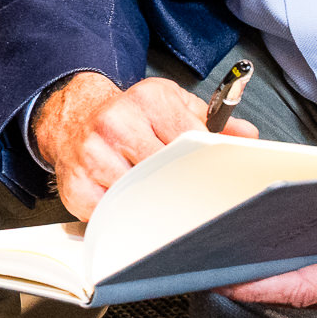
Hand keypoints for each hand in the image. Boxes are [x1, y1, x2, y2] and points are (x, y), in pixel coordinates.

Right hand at [34, 71, 258, 220]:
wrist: (71, 117)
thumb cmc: (126, 115)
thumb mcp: (169, 104)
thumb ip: (210, 119)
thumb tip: (245, 135)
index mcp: (147, 101)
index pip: (191, 140)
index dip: (206, 163)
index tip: (213, 177)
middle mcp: (115, 124)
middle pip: (167, 171)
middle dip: (182, 186)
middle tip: (191, 195)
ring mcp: (92, 156)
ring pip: (141, 196)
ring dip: (153, 203)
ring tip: (157, 197)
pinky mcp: (77, 187)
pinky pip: (112, 216)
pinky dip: (125, 217)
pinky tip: (129, 204)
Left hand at [223, 182, 316, 315]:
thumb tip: (289, 193)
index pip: (301, 287)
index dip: (257, 287)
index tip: (222, 281)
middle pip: (296, 292)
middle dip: (252, 280)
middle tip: (208, 265)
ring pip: (303, 291)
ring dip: (267, 278)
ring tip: (224, 259)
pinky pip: (316, 285)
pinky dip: (289, 272)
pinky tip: (263, 254)